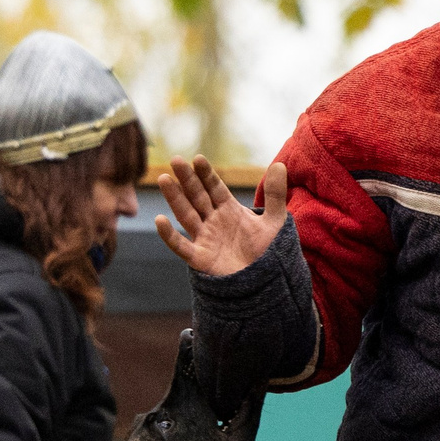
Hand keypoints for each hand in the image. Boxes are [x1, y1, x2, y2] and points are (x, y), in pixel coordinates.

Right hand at [154, 157, 289, 277]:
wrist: (266, 282)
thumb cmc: (268, 252)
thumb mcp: (275, 221)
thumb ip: (275, 194)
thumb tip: (280, 164)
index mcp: (228, 209)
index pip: (214, 187)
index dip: (206, 174)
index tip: (198, 158)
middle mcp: (213, 221)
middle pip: (197, 196)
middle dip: (187, 179)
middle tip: (176, 160)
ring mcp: (205, 238)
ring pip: (186, 215)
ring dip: (175, 198)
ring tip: (164, 179)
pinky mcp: (200, 258)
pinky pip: (181, 246)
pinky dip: (169, 235)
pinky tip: (159, 220)